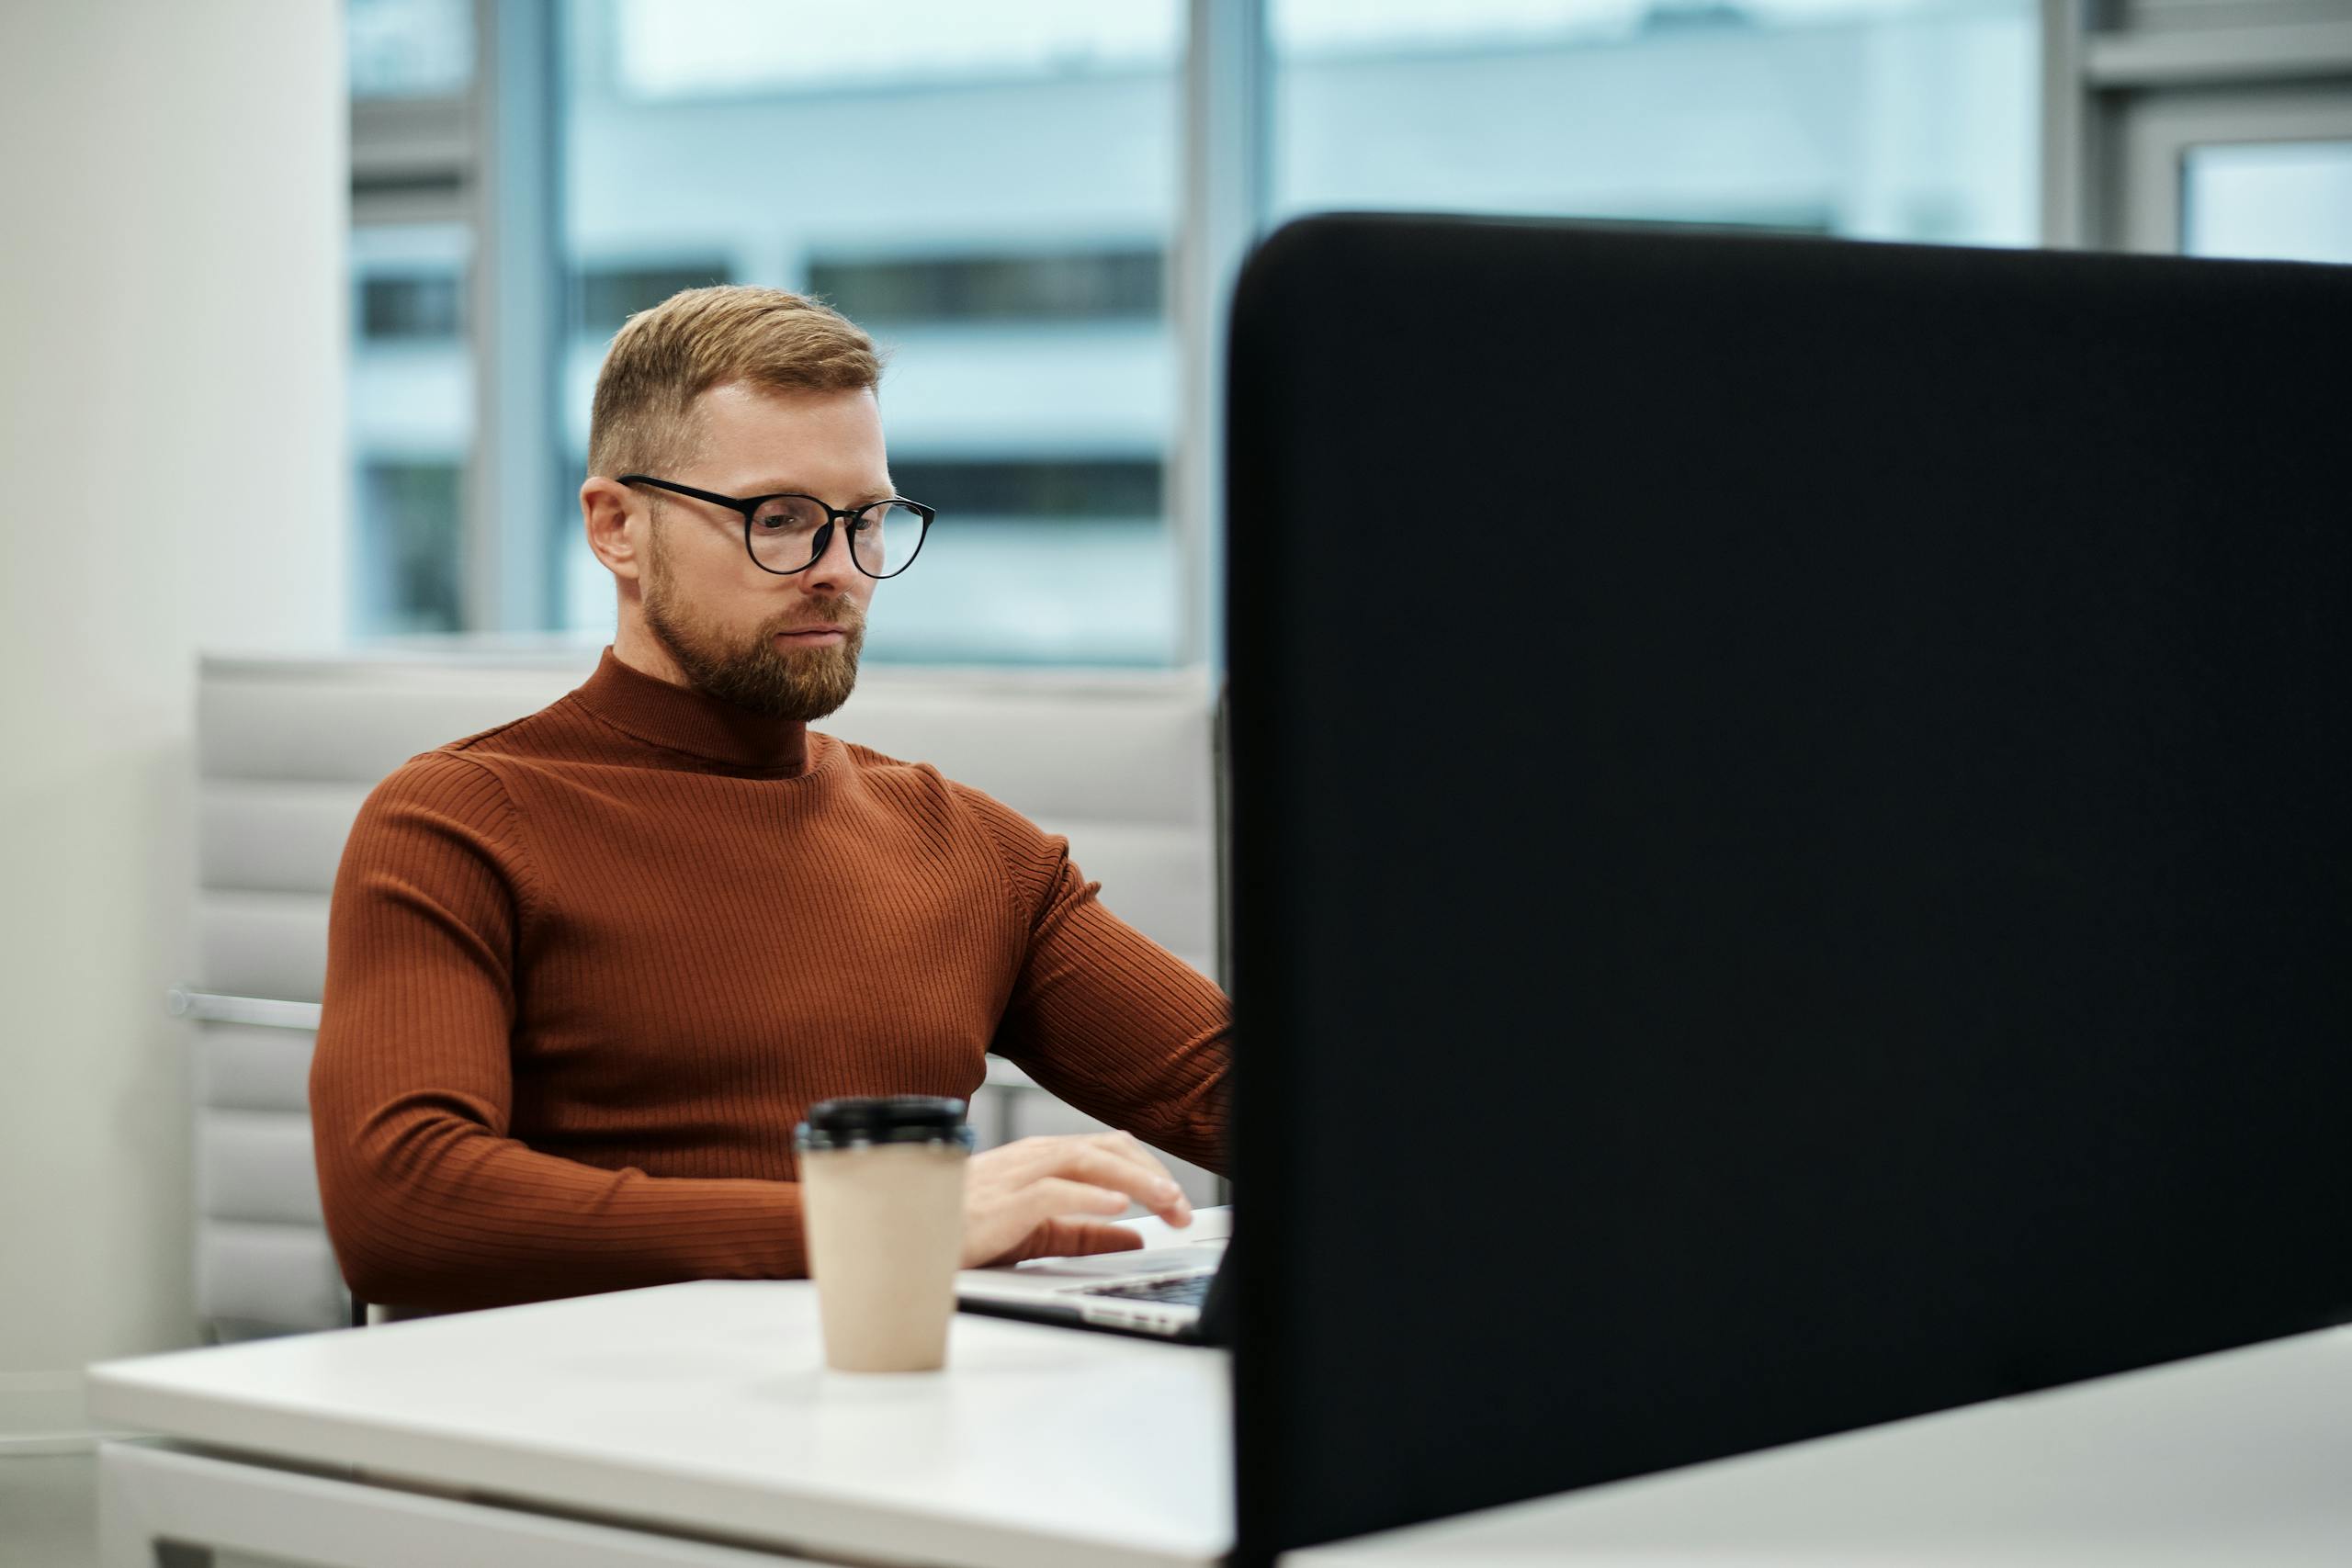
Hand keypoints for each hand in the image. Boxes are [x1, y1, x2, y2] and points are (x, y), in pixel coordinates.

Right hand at [961, 1131, 1193, 1266]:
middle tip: (1182, 1207)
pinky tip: (1118, 1208)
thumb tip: (1134, 1236)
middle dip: (1150, 1175)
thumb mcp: (1040, 1231)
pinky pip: (1052, 1191)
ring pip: (1086, 1162)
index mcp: (1041, 1158)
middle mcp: (1032, 1157)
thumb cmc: (965, 1230)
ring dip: (1133, 1181)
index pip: (1108, 1150)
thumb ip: (1085, 1231)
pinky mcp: (1000, 1203)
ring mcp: (1015, 1176)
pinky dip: (1089, 1197)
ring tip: (1165, 1200)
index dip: (1149, 1171)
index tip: (1178, 1203)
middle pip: (1105, 1150)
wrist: (908, 1239)